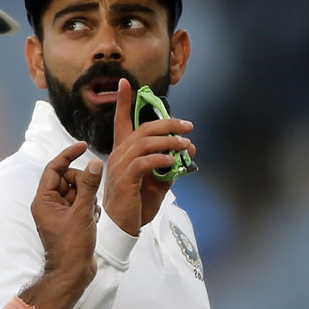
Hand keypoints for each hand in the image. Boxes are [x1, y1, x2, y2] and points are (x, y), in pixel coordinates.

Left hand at [31, 142, 102, 288]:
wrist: (72, 274)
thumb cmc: (72, 246)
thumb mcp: (82, 213)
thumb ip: (89, 186)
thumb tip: (94, 163)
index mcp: (43, 200)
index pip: (54, 168)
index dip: (68, 155)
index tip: (83, 145)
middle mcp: (48, 204)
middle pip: (68, 179)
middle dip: (83, 184)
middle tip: (91, 198)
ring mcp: (59, 213)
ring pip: (77, 191)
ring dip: (88, 197)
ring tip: (92, 214)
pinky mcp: (69, 220)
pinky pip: (81, 203)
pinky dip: (90, 207)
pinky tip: (93, 220)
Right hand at [103, 79, 195, 234]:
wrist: (122, 225)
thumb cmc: (137, 202)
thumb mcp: (157, 181)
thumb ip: (169, 164)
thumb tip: (187, 150)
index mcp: (124, 151)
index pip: (121, 121)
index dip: (122, 101)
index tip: (124, 83)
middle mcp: (119, 154)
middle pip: (143, 128)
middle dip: (168, 123)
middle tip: (188, 127)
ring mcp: (120, 165)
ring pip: (145, 142)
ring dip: (169, 142)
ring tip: (186, 145)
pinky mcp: (125, 178)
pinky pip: (144, 162)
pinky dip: (161, 159)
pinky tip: (174, 162)